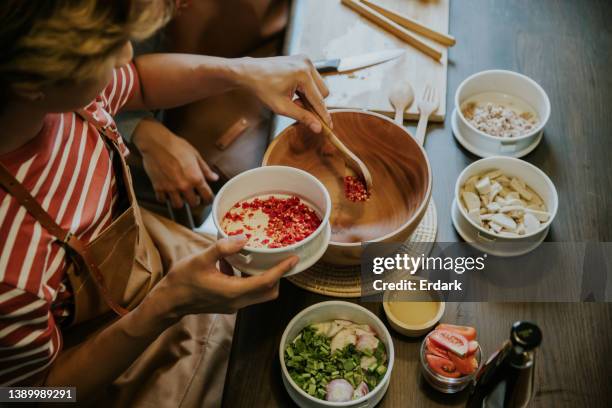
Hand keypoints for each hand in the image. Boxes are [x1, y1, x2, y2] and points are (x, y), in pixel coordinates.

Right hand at [132, 117, 217, 207]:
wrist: (156, 143)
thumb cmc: (176, 146)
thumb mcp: (195, 155)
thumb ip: (205, 169)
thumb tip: (214, 177)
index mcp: (196, 178)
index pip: (207, 196)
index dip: (209, 199)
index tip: (208, 199)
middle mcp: (184, 186)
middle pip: (193, 204)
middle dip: (195, 201)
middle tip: (194, 197)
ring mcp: (170, 188)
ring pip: (178, 205)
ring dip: (180, 202)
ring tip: (180, 196)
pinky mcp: (158, 187)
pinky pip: (162, 200)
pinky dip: (165, 198)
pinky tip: (167, 192)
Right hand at [153, 236, 298, 315]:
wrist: (168, 302)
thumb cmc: (182, 280)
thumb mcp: (201, 258)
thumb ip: (223, 248)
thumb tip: (243, 238)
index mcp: (233, 291)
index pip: (266, 282)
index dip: (282, 270)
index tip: (294, 259)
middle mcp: (237, 301)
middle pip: (269, 292)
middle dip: (278, 276)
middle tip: (281, 258)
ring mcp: (233, 305)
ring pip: (259, 294)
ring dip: (264, 278)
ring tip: (261, 258)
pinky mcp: (228, 303)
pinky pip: (248, 292)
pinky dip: (250, 280)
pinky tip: (235, 264)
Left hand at [237, 55, 330, 132]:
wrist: (249, 72)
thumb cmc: (262, 88)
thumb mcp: (282, 107)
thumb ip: (302, 116)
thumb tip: (317, 127)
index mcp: (303, 75)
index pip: (319, 100)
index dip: (323, 115)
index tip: (329, 127)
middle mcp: (307, 64)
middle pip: (324, 92)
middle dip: (313, 103)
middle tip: (296, 106)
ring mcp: (305, 60)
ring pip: (320, 85)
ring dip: (310, 95)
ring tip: (293, 98)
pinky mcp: (302, 59)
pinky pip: (313, 78)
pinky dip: (306, 87)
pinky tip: (293, 90)